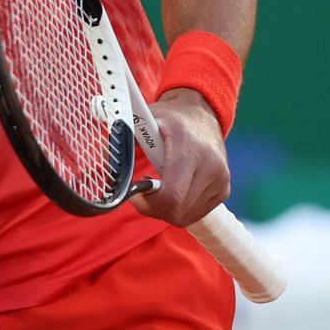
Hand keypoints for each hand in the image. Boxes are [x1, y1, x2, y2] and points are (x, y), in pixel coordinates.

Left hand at [130, 89, 230, 226]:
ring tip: (158, 186)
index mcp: (188, 149)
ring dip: (166, 209)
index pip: (171, 195)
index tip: (136, 193)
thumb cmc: (168, 118)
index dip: (148, 203)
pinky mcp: (223, 190)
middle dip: (153, 207)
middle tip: (142, 192)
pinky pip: (196, 213)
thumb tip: (105, 161)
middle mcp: (210, 166)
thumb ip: (123, 141)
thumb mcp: (142, 120)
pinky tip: (174, 189)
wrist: (201, 113)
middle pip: (177, 210)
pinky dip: (180, 208)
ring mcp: (220, 180)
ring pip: (185, 216)